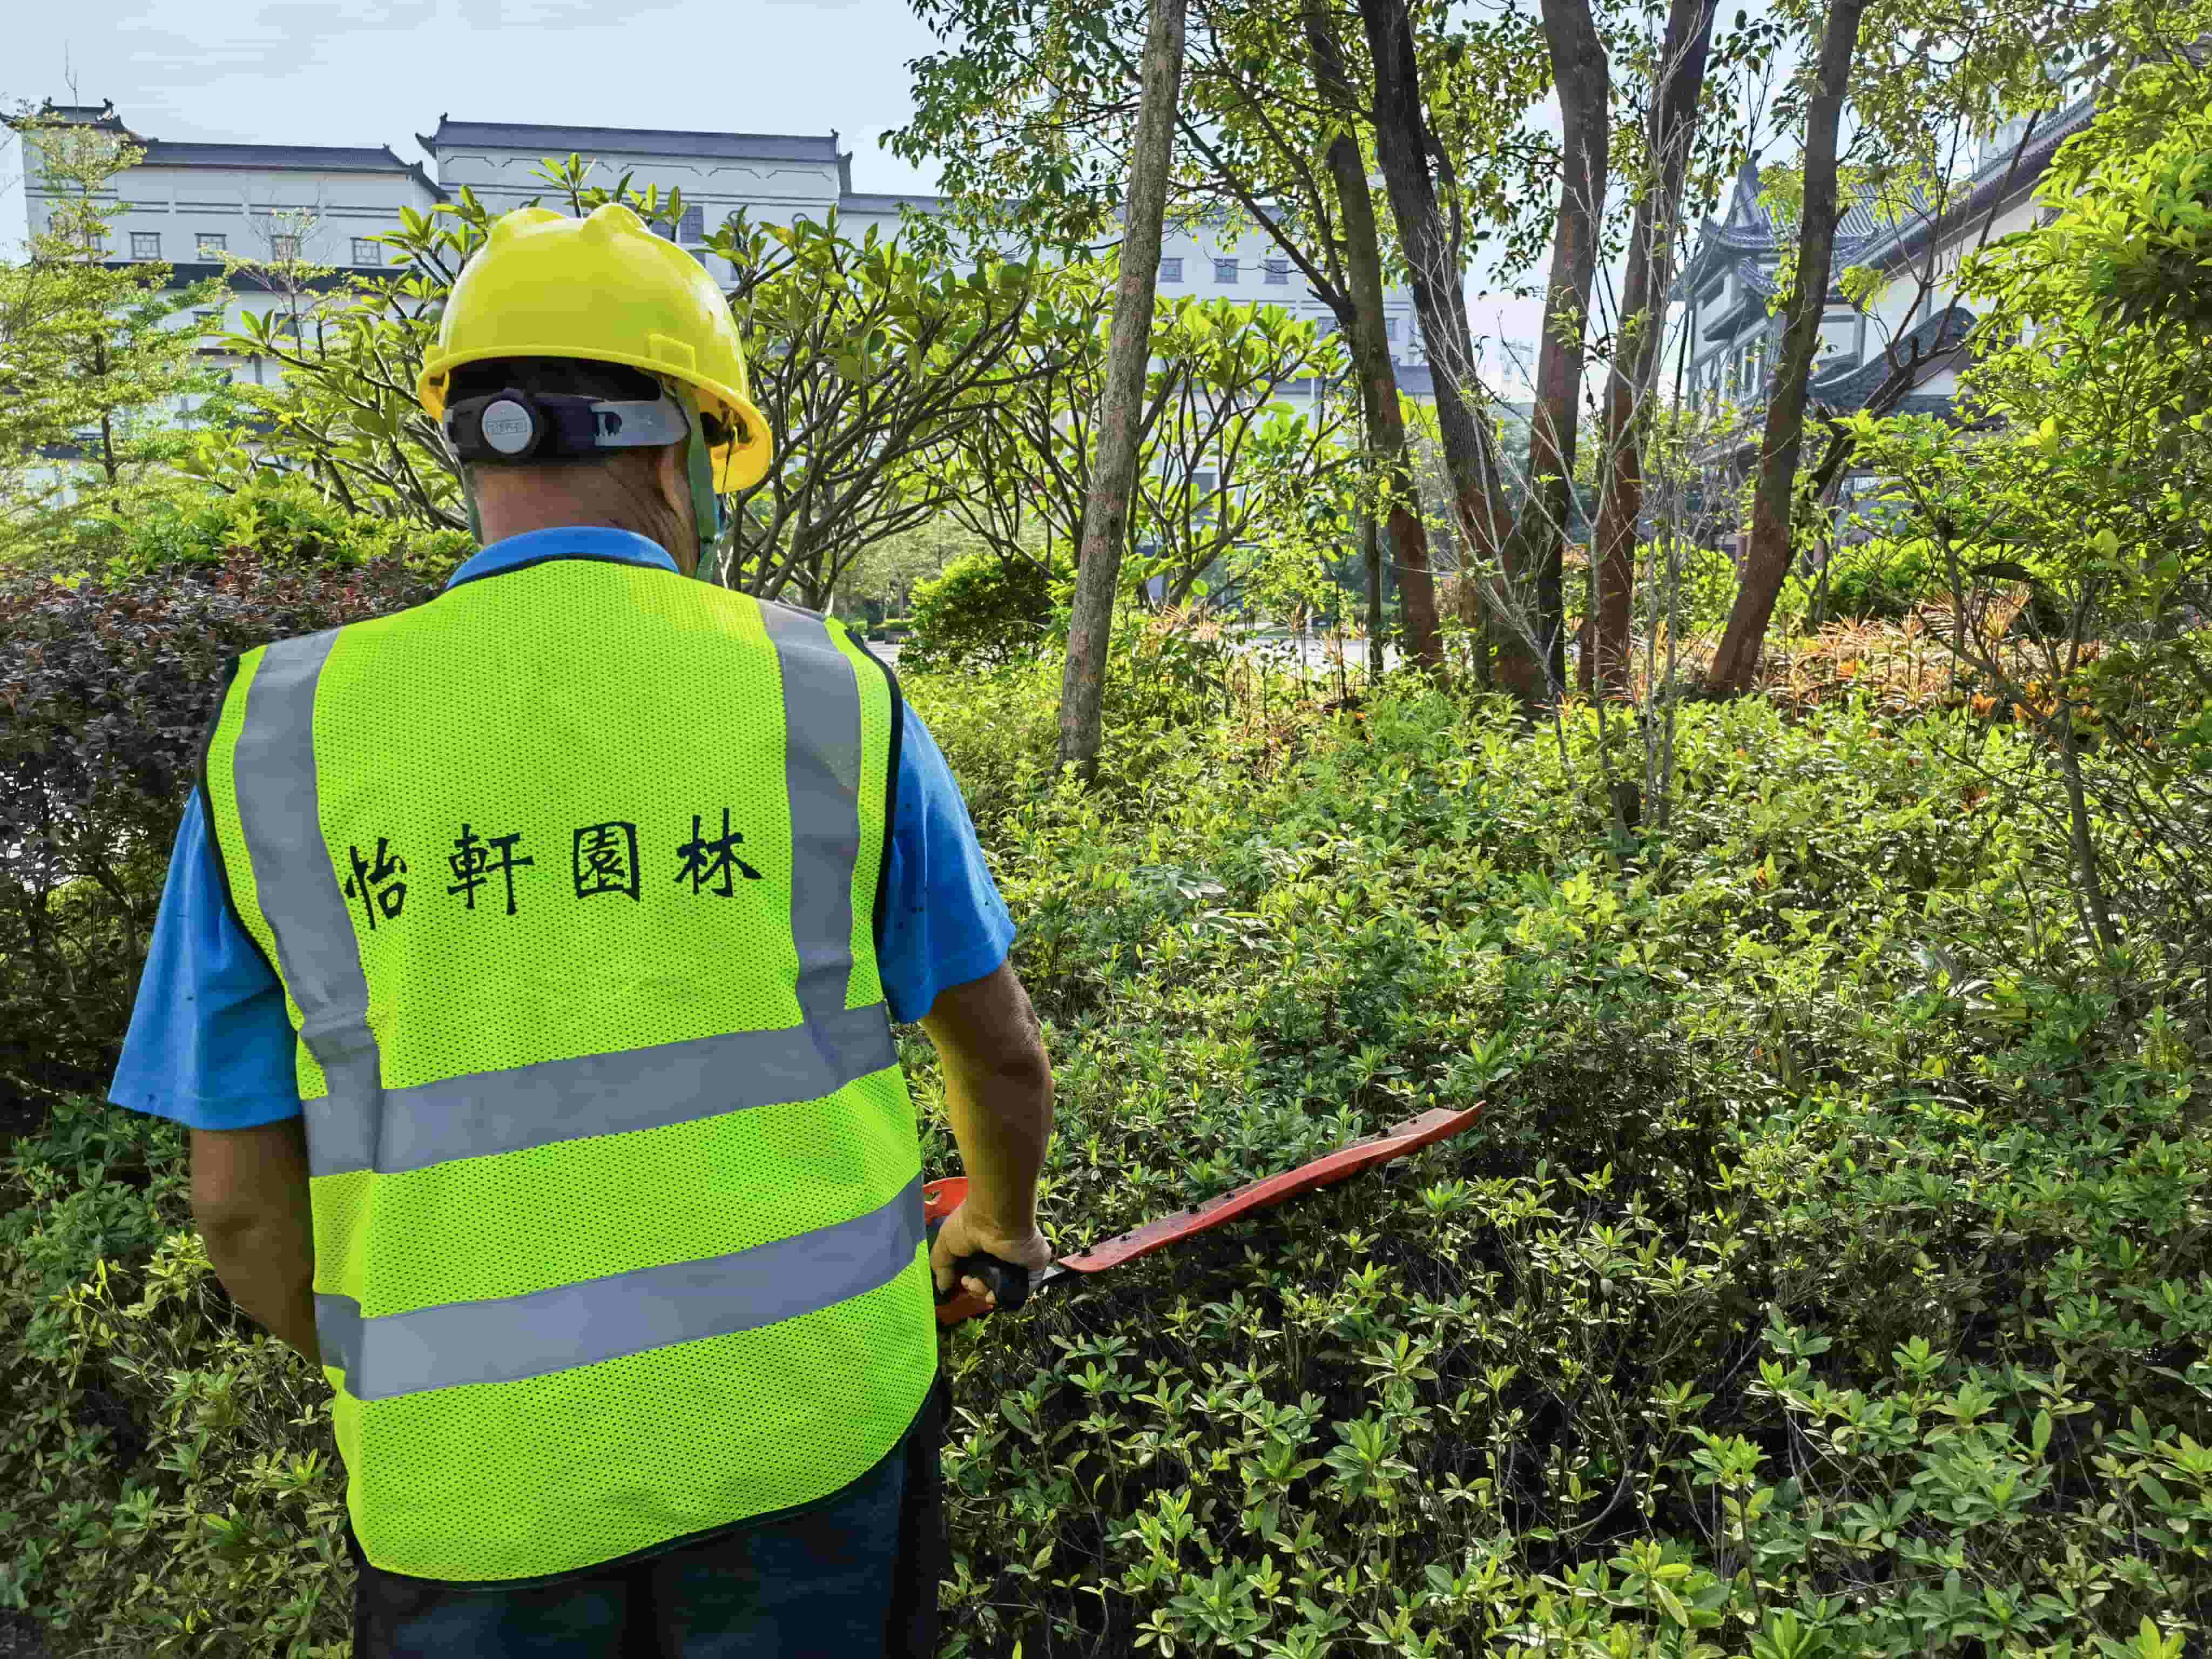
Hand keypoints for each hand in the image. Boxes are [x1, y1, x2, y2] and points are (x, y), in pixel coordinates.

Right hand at [929, 1199, 1051, 1307]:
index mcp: (984, 1246)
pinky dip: (1005, 1296)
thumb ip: (942, 1266)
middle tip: (968, 1282)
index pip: (978, 1270)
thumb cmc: (969, 1225)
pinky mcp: (1034, 1268)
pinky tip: (992, 1294)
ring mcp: (1019, 1261)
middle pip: (989, 1282)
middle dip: (975, 1289)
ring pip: (1003, 1288)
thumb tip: (942, 1287)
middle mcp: (1002, 1254)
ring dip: (986, 1293)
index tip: (959, 1281)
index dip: (967, 1281)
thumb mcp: (945, 1243)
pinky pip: (1022, 1290)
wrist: (995, 1218)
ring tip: (977, 1284)